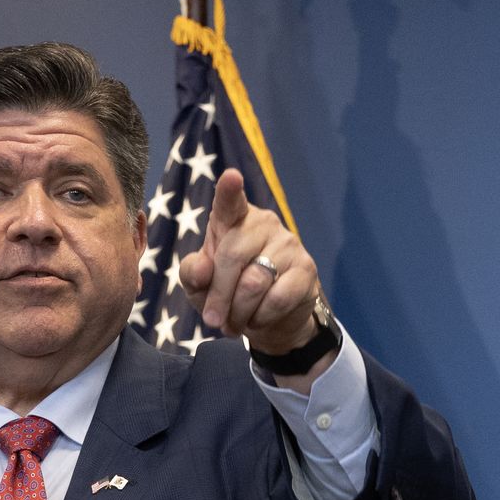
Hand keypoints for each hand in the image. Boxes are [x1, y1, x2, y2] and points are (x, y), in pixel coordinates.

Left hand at [178, 168, 321, 353]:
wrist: (267, 319)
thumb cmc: (227, 291)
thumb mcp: (200, 285)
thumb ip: (193, 273)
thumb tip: (203, 269)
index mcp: (232, 219)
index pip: (230, 202)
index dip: (230, 190)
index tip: (231, 177)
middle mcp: (263, 223)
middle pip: (233, 256)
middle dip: (218, 296)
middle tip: (212, 320)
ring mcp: (288, 243)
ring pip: (255, 282)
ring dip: (239, 312)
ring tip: (234, 322)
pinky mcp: (306, 269)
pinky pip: (277, 299)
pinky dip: (261, 318)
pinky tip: (258, 318)